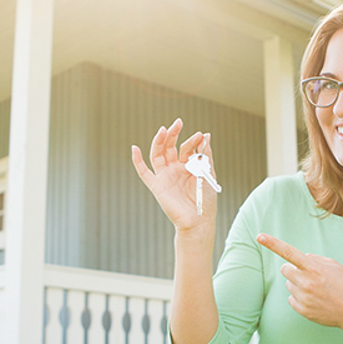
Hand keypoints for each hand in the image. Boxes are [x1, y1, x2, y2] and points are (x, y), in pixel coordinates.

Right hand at [131, 118, 217, 233]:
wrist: (199, 221)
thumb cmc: (206, 200)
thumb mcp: (208, 173)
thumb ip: (205, 155)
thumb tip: (206, 135)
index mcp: (187, 166)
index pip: (187, 148)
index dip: (192, 140)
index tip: (200, 135)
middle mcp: (174, 169)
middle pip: (170, 147)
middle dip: (174, 134)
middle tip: (178, 122)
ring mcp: (164, 176)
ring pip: (158, 154)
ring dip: (159, 141)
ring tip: (164, 129)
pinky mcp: (157, 186)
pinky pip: (144, 172)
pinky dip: (137, 161)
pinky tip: (134, 148)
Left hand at [256, 233, 342, 329]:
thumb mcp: (335, 266)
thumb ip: (316, 259)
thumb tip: (301, 257)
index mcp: (314, 268)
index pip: (289, 252)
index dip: (273, 244)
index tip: (259, 237)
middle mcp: (306, 282)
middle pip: (285, 270)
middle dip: (293, 270)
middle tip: (308, 275)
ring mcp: (303, 297)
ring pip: (288, 285)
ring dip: (298, 284)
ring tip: (317, 290)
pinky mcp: (302, 310)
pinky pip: (290, 299)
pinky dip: (299, 298)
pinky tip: (315, 300)